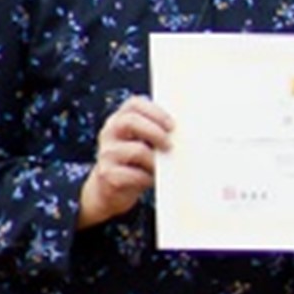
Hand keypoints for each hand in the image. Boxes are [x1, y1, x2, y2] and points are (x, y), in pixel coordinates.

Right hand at [79, 96, 174, 229]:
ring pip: (136, 150)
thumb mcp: (144, 142)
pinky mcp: (107, 174)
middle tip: (170, 145)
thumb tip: (187, 129)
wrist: (110, 190)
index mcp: (120, 118)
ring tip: (163, 166)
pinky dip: (147, 177)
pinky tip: (151, 179)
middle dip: (155, 132)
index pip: (134, 104)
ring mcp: (106, 153)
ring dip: (155, 159)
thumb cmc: (136, 161)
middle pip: (130, 121)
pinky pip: (134, 174)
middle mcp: (109, 132)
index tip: (172, 125)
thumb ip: (158, 131)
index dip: (155, 111)